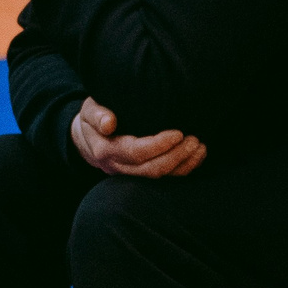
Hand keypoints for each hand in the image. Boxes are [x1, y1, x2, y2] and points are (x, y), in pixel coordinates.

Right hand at [70, 96, 206, 178]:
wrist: (86, 137)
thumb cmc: (92, 118)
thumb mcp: (89, 110)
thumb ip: (97, 115)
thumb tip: (109, 123)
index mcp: (106, 150)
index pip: (135, 153)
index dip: (159, 145)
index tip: (178, 133)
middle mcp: (118, 166)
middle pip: (151, 170)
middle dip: (176, 156)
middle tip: (194, 139)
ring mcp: (130, 174)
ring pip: (160, 177)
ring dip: (183, 165)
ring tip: (200, 147)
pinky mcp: (140, 174)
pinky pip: (165, 178)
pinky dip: (183, 169)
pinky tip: (197, 156)